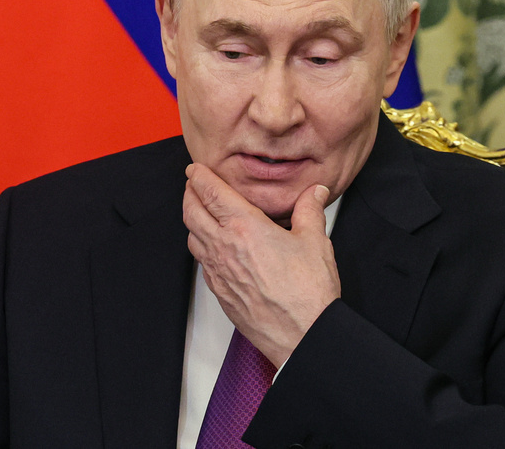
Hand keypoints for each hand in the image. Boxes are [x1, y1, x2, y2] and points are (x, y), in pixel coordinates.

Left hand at [183, 164, 341, 366]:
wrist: (302, 335)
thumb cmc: (307, 293)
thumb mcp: (315, 242)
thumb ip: (310, 210)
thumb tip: (315, 192)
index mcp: (245, 227)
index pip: (210, 192)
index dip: (199, 176)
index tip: (195, 168)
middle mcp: (224, 246)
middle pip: (191, 211)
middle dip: (189, 193)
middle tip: (192, 184)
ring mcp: (218, 271)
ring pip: (191, 236)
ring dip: (192, 219)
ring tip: (200, 212)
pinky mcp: (219, 291)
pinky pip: (201, 261)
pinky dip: (201, 246)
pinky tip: (212, 246)